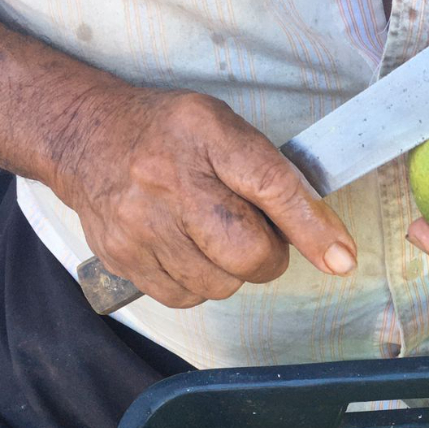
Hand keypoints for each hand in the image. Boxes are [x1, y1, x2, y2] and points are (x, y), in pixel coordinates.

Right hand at [52, 87, 356, 307]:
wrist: (85, 138)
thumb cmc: (170, 136)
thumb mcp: (226, 130)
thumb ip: (277, 177)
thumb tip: (330, 243)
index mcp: (206, 134)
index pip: (270, 186)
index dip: (312, 227)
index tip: (342, 259)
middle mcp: (168, 179)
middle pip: (248, 253)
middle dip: (267, 255)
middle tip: (253, 234)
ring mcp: (140, 224)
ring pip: (221, 284)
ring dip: (230, 271)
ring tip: (211, 236)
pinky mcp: (123, 258)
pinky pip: (186, 297)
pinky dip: (198, 282)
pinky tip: (185, 250)